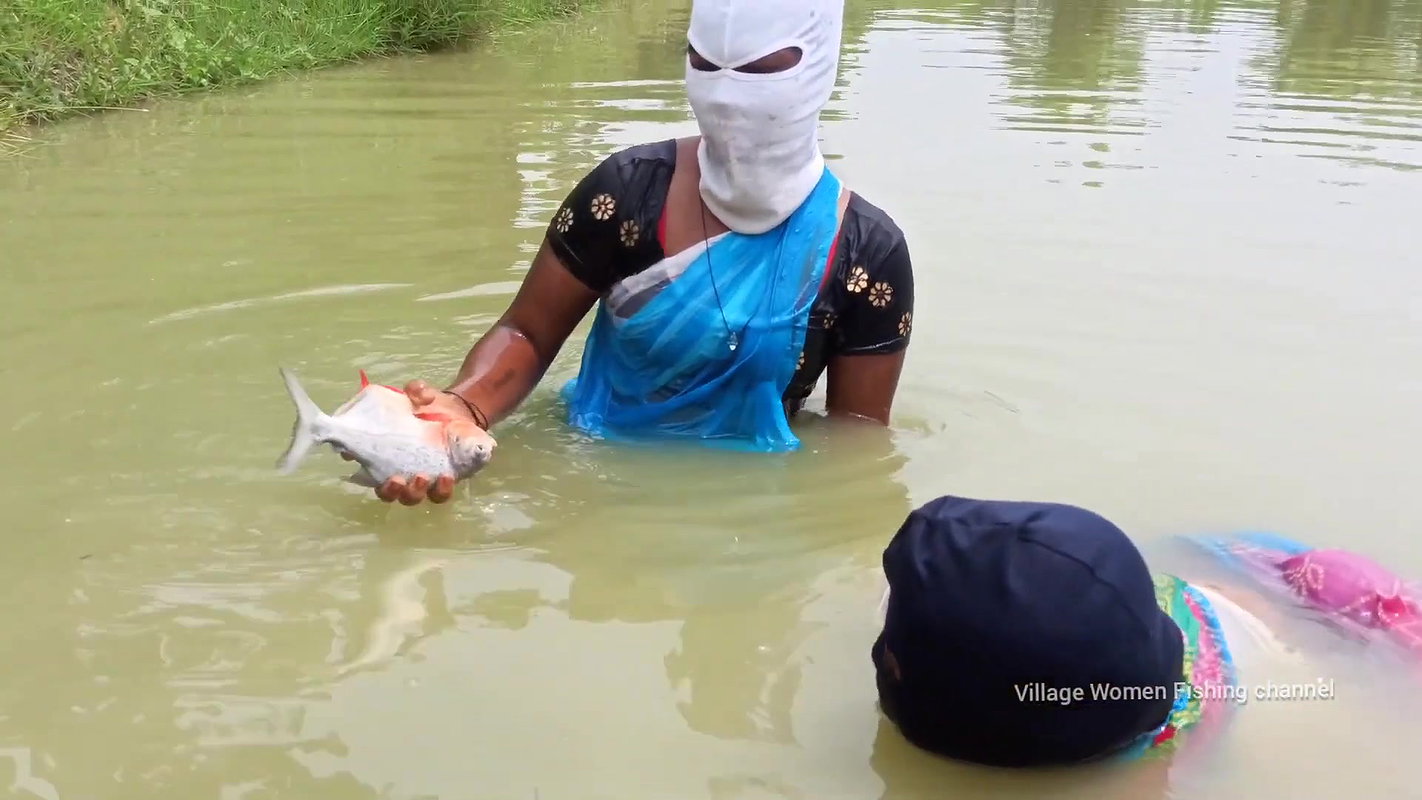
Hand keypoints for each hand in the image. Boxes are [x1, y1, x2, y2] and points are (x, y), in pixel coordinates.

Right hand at [340, 379, 485, 505]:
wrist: (461, 414)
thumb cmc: (430, 408)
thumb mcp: (421, 395)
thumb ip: (417, 390)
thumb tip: (417, 394)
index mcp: (384, 452)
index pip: (363, 460)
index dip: (355, 459)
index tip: (353, 454)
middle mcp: (399, 471)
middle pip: (386, 492)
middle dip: (388, 490)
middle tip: (395, 479)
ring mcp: (421, 480)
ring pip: (411, 498)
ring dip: (412, 492)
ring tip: (421, 477)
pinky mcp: (442, 482)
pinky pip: (440, 495)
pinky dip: (441, 490)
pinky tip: (445, 477)